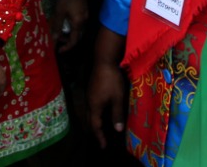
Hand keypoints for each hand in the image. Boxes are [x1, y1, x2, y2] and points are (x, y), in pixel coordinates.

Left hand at [51, 0, 88, 52]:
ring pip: (79, 29)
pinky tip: (66, 22)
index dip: (67, 47)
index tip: (59, 50)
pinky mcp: (84, 9)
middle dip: (68, 40)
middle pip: (77, 36)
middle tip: (58, 38)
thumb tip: (54, 39)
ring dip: (70, 32)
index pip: (74, 40)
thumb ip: (57, 26)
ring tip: (60, 30)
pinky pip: (79, 22)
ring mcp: (86, 15)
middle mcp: (84, 21)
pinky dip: (72, 26)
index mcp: (78, 23)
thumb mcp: (59, 13)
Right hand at [87, 27, 127, 148]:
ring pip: (89, 112)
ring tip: (101, 127)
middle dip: (95, 130)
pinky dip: (95, 113)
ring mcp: (89, 94)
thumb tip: (117, 130)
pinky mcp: (91, 88)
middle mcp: (89, 102)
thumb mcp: (117, 98)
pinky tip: (101, 111)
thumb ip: (116, 114)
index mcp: (94, 106)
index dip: (100, 137)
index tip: (104, 146)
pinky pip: (91, 106)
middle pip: (89, 120)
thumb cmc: (111, 80)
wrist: (103, 60)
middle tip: (101, 139)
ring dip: (95, 121)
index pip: (95, 126)